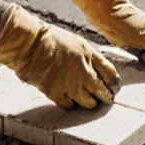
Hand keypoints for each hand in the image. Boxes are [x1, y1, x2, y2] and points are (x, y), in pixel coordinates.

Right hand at [0, 5, 118, 108]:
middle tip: (106, 99)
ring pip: (89, 103)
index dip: (114, 83)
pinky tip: (70, 101)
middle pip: (102, 91)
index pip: (111, 74)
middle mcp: (84, 72)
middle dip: (106, 97)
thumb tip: (97, 66)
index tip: (114, 87)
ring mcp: (71, 85)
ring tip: (90, 103)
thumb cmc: (50, 38)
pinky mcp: (57, 94)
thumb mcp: (76, 41)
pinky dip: (71, 104)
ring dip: (91, 103)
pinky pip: (69, 106)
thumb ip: (88, 55)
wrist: (30, 44)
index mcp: (90, 56)